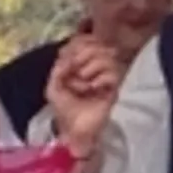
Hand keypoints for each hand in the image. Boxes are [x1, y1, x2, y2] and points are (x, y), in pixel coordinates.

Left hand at [48, 34, 120, 156]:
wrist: (77, 133)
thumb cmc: (67, 112)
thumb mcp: (54, 87)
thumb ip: (59, 68)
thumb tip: (69, 56)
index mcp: (82, 64)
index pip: (85, 39)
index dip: (76, 44)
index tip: (66, 59)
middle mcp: (97, 66)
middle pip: (95, 44)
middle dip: (81, 56)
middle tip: (75, 73)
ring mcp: (109, 76)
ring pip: (106, 56)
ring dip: (91, 68)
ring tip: (84, 85)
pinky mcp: (118, 86)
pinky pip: (113, 72)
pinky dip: (101, 79)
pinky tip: (95, 89)